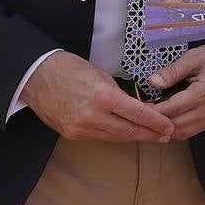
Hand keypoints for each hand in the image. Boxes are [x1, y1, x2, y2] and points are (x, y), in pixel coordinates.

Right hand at [19, 51, 173, 142]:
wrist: (36, 76)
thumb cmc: (69, 67)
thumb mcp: (99, 73)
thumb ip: (116, 92)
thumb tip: (132, 103)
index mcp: (103, 96)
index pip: (137, 114)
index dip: (155, 122)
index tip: (168, 126)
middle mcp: (93, 116)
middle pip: (128, 131)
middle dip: (149, 134)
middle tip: (166, 135)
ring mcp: (82, 128)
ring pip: (115, 137)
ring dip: (134, 137)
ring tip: (151, 136)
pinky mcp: (72, 134)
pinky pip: (100, 137)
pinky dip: (115, 135)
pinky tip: (126, 133)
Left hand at [150, 41, 204, 140]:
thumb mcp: (194, 56)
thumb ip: (173, 71)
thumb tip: (152, 82)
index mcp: (204, 92)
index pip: (172, 109)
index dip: (153, 111)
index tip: (138, 108)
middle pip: (175, 126)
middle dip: (156, 122)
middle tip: (141, 114)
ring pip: (182, 133)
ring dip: (166, 128)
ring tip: (153, 117)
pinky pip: (191, 131)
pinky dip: (177, 129)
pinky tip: (168, 119)